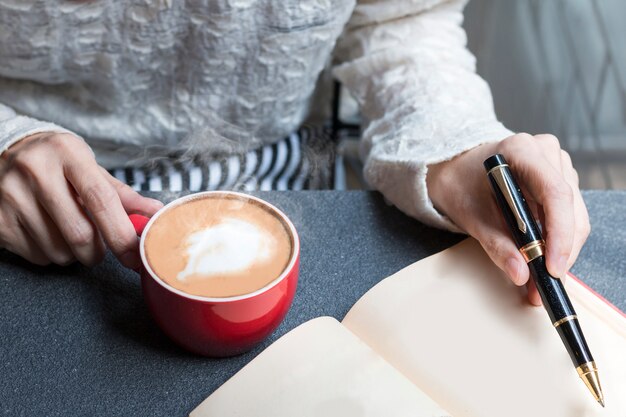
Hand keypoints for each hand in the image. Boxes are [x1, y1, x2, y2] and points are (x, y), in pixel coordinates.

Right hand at [0, 132, 162, 267]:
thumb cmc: (59, 163)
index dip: (121, 234)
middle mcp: (35, 171)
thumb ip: (123, 195)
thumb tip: (156, 214)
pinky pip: (37, 256)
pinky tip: (47, 232)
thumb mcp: (91, 169)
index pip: (100, 200)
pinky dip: (51, 254)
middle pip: (79, 233)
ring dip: (74, 254)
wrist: (6, 150)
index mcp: (68, 154)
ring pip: (58, 251)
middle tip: (100, 247)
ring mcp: (11, 195)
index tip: (134, 255)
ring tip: (69, 231)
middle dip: (98, 252)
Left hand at [427, 133, 589, 305]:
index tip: (552, 267)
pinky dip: (557, 244)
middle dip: (559, 252)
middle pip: (570, 209)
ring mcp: (556, 166)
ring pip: (575, 217)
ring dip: (560, 252)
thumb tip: (521, 274)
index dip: (559, 234)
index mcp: (522, 150)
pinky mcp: (559, 182)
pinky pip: (568, 218)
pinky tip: (540, 263)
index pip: (555, 193)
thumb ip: (496, 245)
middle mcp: (546, 153)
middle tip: (543, 286)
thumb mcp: (470, 216)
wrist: (454, 170)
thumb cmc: (460, 185)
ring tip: (538, 282)